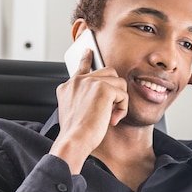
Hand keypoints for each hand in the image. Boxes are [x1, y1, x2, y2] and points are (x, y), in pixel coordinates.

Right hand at [49, 49, 128, 172]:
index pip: (81, 67)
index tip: (89, 51)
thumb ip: (83, 99)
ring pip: (118, 83)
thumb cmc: (75, 133)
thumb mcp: (74, 112)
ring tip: (109, 116)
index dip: (86, 59)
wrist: (74, 140)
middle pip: (108, 73)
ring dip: (119, 101)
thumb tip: (102, 97)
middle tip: (110, 109)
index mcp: (68, 87)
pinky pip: (123, 94)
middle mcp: (78, 81)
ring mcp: (90, 82)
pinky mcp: (103, 88)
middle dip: (114, 90)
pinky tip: (112, 119)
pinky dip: (122, 109)